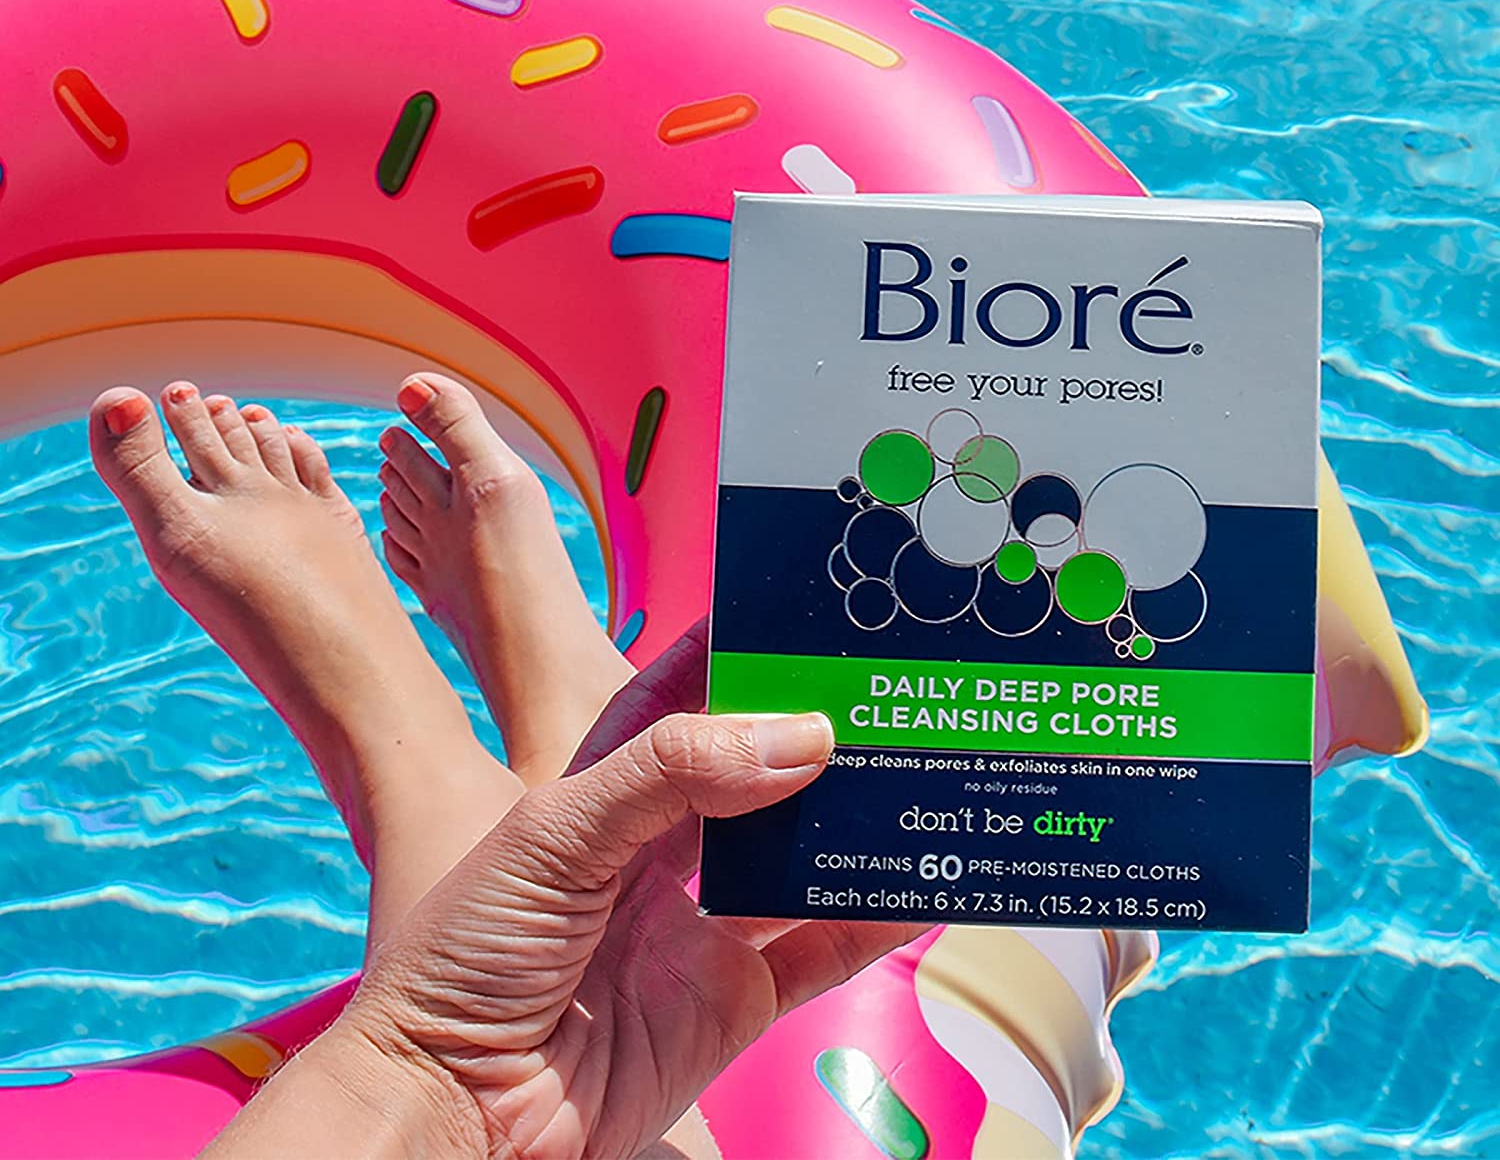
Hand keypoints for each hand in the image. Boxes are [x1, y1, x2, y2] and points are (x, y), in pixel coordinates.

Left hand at [336, 624, 915, 1157]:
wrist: (456, 1111)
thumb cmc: (468, 956)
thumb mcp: (555, 836)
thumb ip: (670, 773)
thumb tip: (798, 736)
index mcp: (602, 792)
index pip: (676, 700)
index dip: (730, 655)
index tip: (796, 613)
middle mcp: (658, 851)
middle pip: (753, 776)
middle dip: (812, 734)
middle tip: (883, 692)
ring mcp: (700, 928)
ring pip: (796, 859)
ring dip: (852, 822)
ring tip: (918, 771)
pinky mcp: (732, 1002)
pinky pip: (819, 952)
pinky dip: (873, 920)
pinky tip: (922, 886)